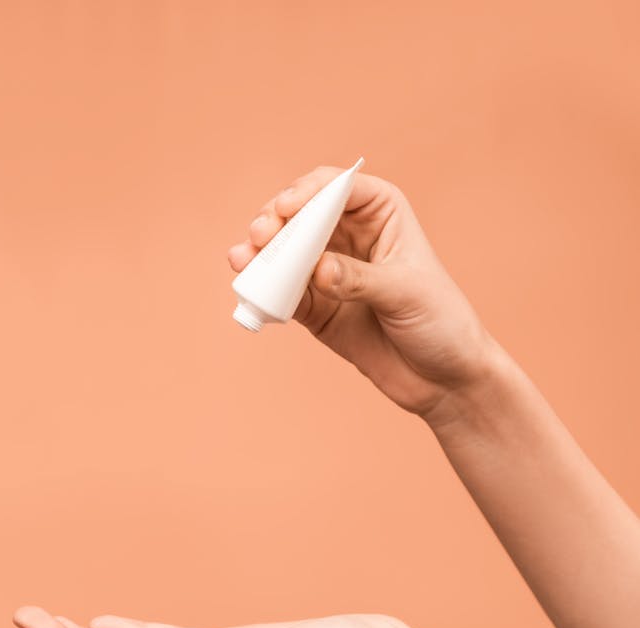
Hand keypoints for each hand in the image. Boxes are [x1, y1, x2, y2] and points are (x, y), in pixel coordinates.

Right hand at [228, 165, 501, 420]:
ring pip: (286, 253)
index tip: (286, 209)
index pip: (336, 188)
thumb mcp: (405, 294)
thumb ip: (358, 279)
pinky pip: (283, 293)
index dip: (307, 192)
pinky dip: (265, 290)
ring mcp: (329, 272)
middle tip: (260, 237)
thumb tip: (317, 271)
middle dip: (276, 223)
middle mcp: (350, 236)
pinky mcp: (316, 308)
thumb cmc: (441, 323)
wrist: (444, 379)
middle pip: (301, 216)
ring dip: (261, 255)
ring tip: (243, 261)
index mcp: (381, 213)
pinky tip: (249, 289)